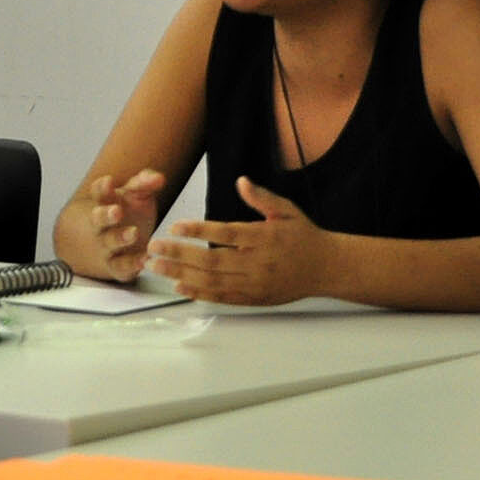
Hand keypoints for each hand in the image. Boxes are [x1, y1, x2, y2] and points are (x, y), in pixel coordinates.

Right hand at [80, 168, 164, 280]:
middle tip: (116, 211)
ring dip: (120, 238)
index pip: (99, 193)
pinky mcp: (116, 266)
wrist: (103, 246)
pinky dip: (132, 264)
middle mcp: (101, 226)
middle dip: (106, 215)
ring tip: (133, 234)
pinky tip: (145, 259)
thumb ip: (144, 184)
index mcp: (104, 204)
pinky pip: (121, 267)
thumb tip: (159, 178)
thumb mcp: (133, 195)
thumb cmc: (125, 214)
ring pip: (109, 243)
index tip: (109, 181)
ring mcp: (107, 246)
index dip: (102, 187)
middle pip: (98, 219)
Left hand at [146, 177, 335, 304]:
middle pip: (212, 260)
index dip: (198, 231)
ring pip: (212, 281)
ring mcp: (254, 283)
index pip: (225, 234)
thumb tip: (241, 181)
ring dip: (181, 274)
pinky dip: (199, 293)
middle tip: (153, 247)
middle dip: (179, 254)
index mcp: (264, 237)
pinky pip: (222, 297)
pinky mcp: (254, 298)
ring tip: (156, 266)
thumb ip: (262, 198)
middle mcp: (257, 263)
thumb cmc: (304, 236)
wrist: (327, 268)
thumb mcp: (287, 210)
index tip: (174, 225)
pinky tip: (179, 286)